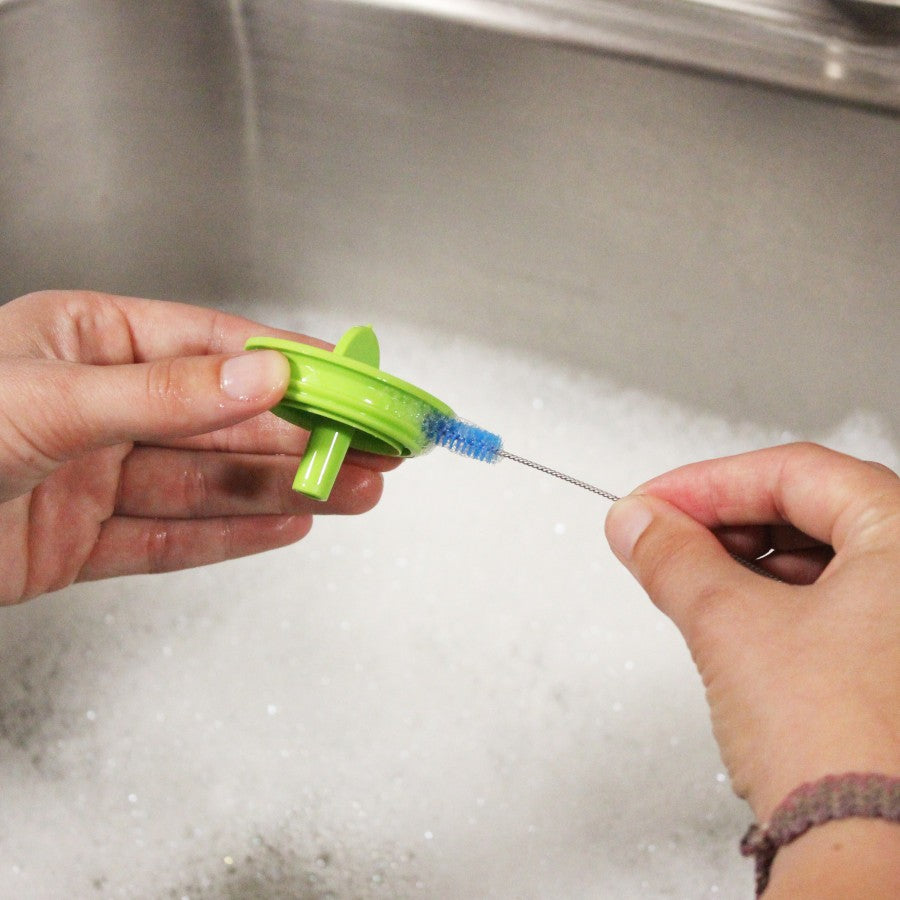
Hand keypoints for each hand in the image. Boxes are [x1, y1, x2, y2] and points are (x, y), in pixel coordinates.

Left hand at [0, 291, 397, 604]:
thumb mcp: (48, 400)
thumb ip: (164, 393)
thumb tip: (262, 373)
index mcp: (91, 342)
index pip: (216, 346)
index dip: (293, 362)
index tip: (354, 378)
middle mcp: (100, 407)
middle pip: (225, 421)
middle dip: (306, 435)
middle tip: (373, 447)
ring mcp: (94, 478)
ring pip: (209, 483)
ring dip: (286, 489)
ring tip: (357, 491)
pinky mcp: (81, 543)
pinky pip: (171, 539)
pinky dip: (231, 536)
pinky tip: (288, 526)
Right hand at [604, 443, 898, 823]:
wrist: (867, 853)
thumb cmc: (842, 746)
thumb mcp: (730, 624)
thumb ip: (674, 557)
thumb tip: (638, 523)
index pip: (796, 473)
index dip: (709, 483)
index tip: (654, 502)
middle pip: (811, 510)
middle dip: (724, 521)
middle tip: (663, 536)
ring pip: (819, 559)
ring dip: (744, 562)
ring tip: (687, 578)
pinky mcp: (895, 667)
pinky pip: (831, 604)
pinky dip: (773, 600)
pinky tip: (732, 617)